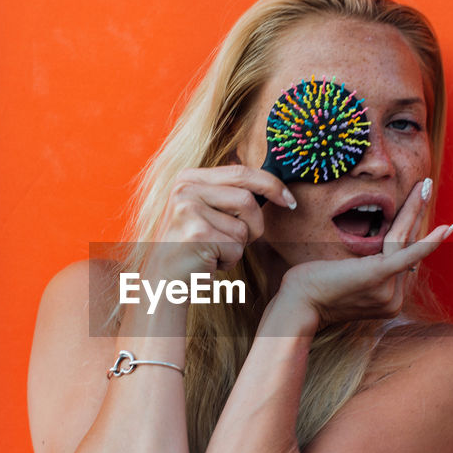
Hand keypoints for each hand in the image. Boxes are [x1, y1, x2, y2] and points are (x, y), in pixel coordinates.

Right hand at [145, 166, 295, 279]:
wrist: (162, 281)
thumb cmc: (192, 248)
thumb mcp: (204, 210)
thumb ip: (227, 192)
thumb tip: (270, 183)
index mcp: (189, 177)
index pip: (241, 172)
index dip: (271, 185)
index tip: (289, 201)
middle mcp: (185, 188)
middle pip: (247, 200)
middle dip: (254, 226)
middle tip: (240, 242)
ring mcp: (188, 210)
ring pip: (244, 227)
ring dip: (239, 246)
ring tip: (216, 251)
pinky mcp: (196, 234)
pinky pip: (236, 247)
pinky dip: (230, 261)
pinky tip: (209, 262)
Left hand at [271, 180, 452, 331]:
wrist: (297, 305)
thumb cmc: (311, 288)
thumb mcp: (344, 279)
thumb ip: (366, 270)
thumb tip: (377, 253)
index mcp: (387, 299)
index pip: (402, 257)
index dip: (411, 228)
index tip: (415, 207)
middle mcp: (393, 299)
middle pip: (407, 246)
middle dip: (417, 214)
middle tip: (425, 187)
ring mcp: (388, 291)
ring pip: (403, 241)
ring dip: (415, 210)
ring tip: (424, 186)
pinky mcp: (379, 276)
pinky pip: (407, 254)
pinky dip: (428, 241)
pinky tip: (447, 229)